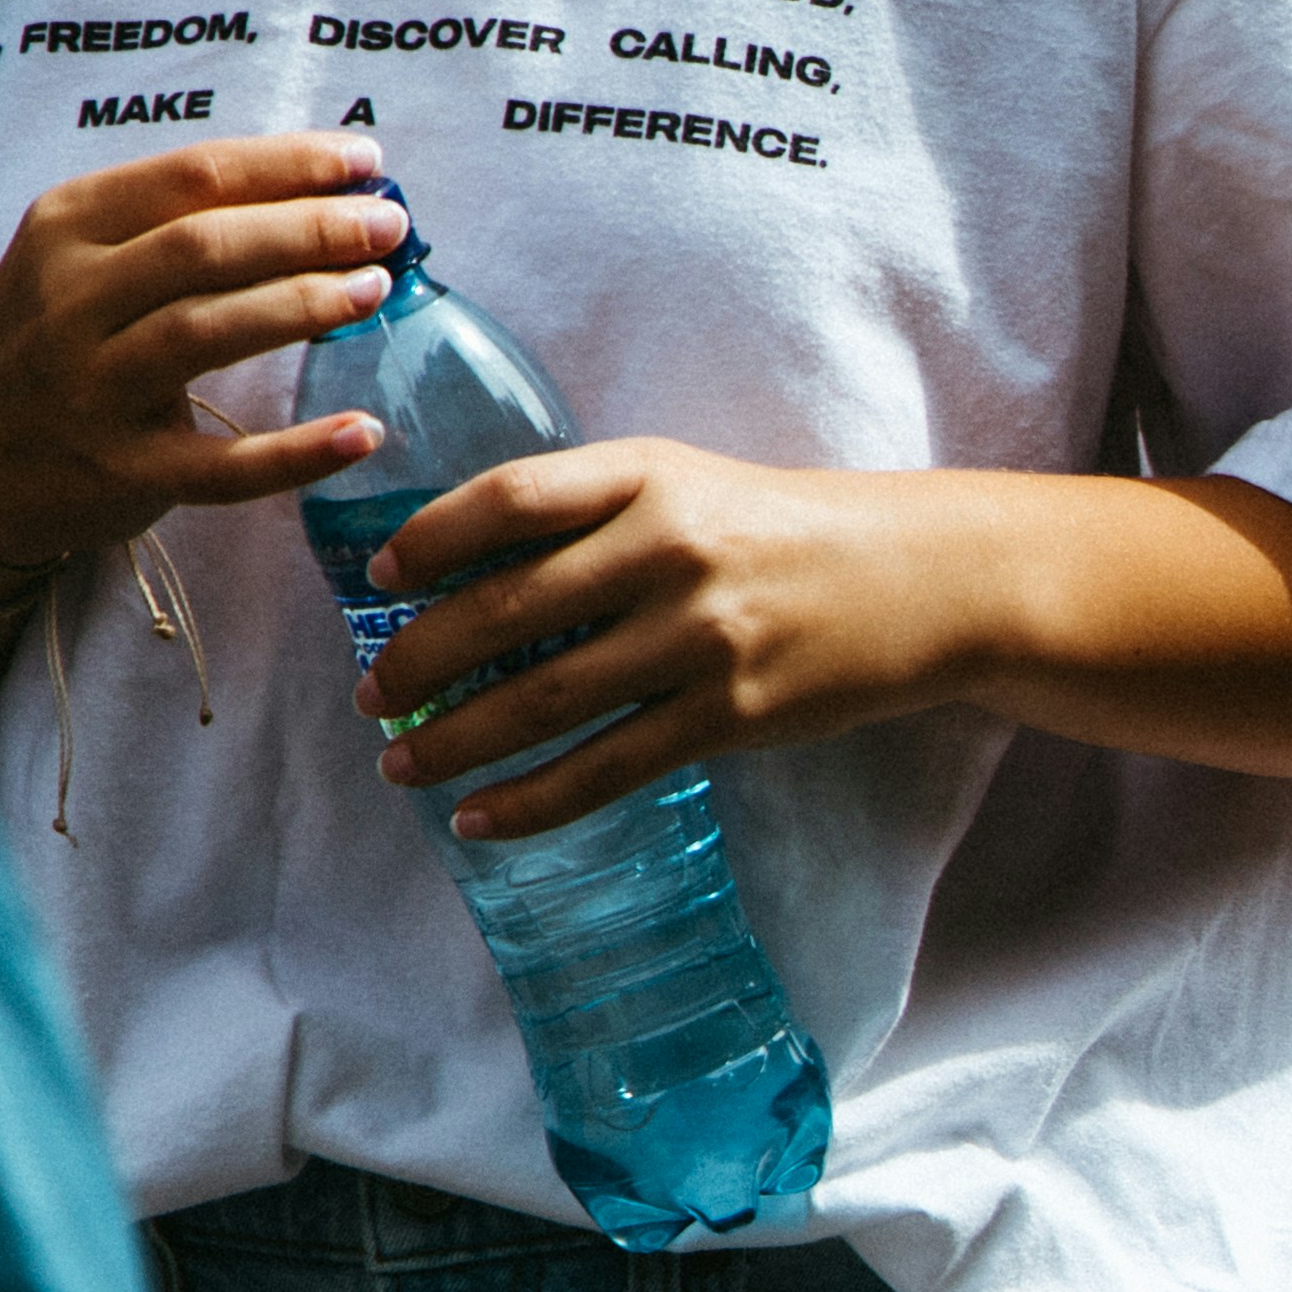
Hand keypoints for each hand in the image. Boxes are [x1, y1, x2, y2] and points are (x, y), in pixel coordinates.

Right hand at [0, 136, 407, 605]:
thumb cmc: (53, 336)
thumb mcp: (82, 255)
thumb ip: (174, 223)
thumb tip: (317, 191)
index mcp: (68, 226)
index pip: (191, 175)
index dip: (287, 165)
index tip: (366, 162)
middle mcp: (70, 299)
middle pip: (203, 247)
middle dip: (308, 229)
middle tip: (388, 226)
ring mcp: (92, 388)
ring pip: (206, 332)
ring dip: (303, 306)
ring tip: (377, 290)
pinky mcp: (123, 471)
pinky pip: (224, 465)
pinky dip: (298, 453)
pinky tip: (364, 432)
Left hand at [355, 443, 1009, 836]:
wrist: (921, 580)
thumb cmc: (784, 531)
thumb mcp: (687, 484)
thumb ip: (589, 512)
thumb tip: (466, 577)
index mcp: (647, 475)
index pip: (507, 502)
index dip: (428, 543)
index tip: (379, 582)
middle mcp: (668, 550)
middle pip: (505, 610)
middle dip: (417, 660)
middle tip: (370, 695)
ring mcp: (700, 637)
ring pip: (543, 699)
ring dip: (455, 739)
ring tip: (404, 764)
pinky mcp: (731, 713)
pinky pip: (608, 768)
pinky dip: (533, 800)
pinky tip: (480, 817)